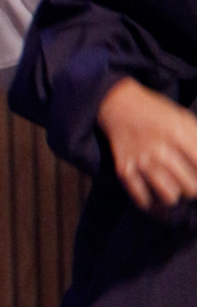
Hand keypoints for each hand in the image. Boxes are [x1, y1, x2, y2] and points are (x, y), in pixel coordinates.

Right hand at [97, 77, 196, 210]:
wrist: (118, 105)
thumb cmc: (155, 112)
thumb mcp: (182, 117)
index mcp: (179, 134)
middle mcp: (162, 150)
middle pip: (190, 187)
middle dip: (193, 189)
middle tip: (189, 186)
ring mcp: (142, 161)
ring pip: (169, 196)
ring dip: (174, 195)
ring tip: (172, 190)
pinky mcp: (125, 170)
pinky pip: (141, 197)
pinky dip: (149, 201)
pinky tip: (152, 197)